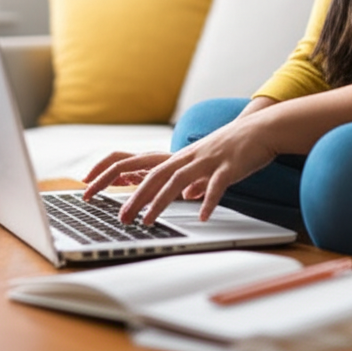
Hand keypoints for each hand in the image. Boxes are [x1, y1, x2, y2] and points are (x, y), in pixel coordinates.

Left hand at [83, 117, 277, 225]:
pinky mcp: (228, 166)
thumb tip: (188, 195)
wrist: (262, 130)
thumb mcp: (205, 164)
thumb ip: (194, 180)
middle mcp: (187, 157)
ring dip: (160, 200)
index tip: (89, 186)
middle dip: (134, 197)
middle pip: (153, 175)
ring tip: (147, 221)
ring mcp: (207, 160)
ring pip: (178, 180)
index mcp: (176, 156)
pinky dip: (208, 200)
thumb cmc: (233, 148)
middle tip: (120, 218)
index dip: (109, 173)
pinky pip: (216, 185)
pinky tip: (201, 214)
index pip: (133, 162)